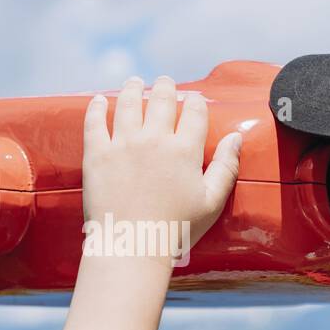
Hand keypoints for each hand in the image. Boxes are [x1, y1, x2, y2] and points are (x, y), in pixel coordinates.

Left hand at [82, 74, 241, 264]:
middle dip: (165, 87)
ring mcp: (123, 144)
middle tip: (164, 82)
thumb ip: (226, 167)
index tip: (193, 100)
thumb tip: (235, 138)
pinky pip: (94, 121)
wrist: (132, 247)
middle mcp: (154, 139)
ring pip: (127, 103)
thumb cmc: (176, 230)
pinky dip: (95, 107)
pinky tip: (97, 100)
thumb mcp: (211, 201)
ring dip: (132, 88)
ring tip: (134, 82)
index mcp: (185, 150)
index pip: (194, 111)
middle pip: (161, 99)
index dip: (195, 102)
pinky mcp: (97, 155)